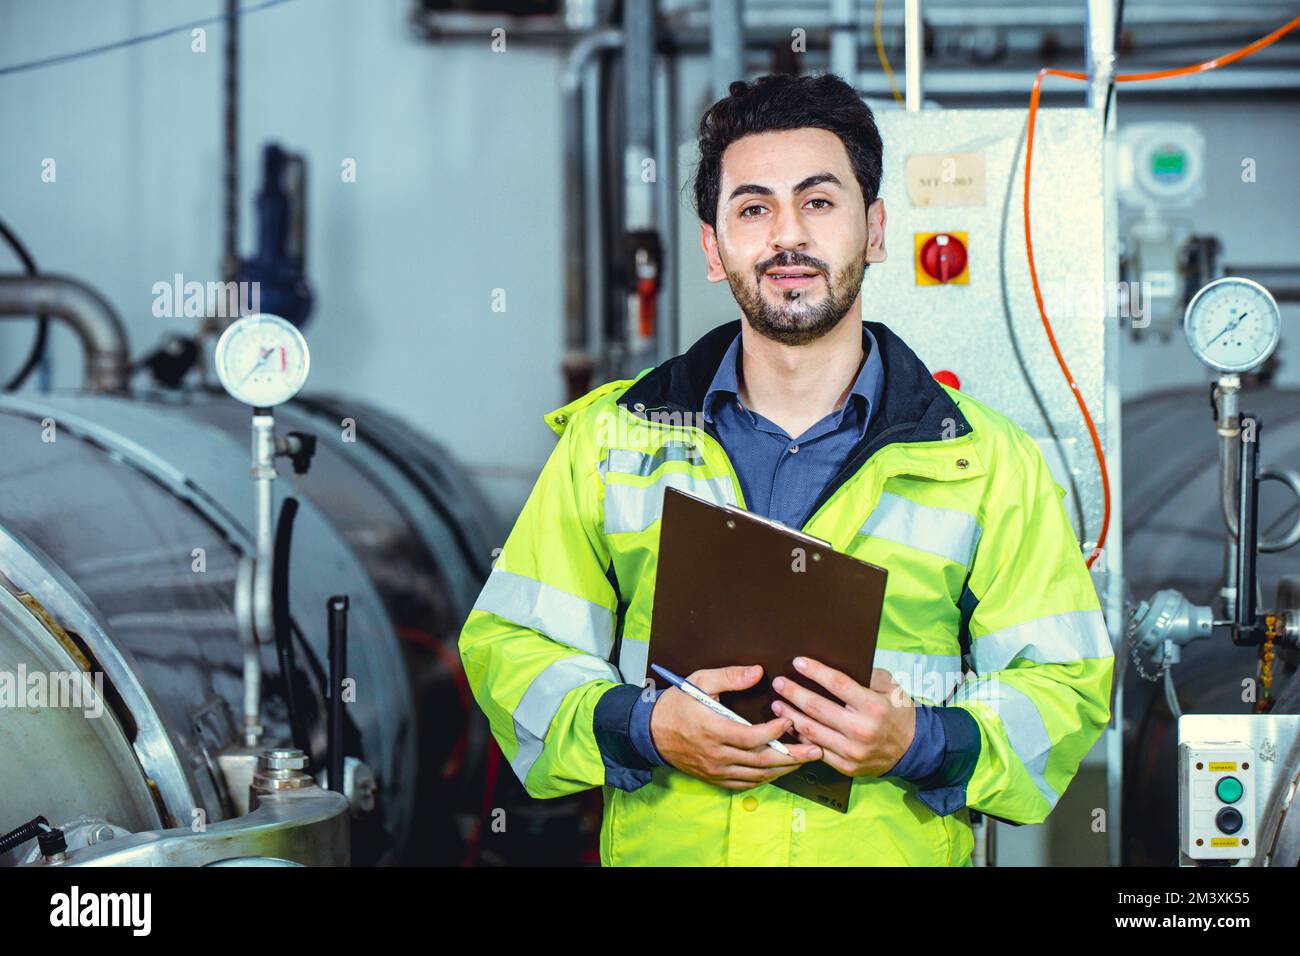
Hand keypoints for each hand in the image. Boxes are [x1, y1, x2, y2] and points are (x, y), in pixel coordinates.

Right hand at [650, 664, 822, 791]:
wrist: (650, 732)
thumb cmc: (676, 704)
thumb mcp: (699, 681)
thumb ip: (730, 676)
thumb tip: (758, 672)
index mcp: (714, 730)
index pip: (752, 737)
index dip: (775, 731)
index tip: (789, 720)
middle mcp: (717, 754)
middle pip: (761, 761)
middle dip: (792, 756)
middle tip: (816, 750)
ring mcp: (716, 769)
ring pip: (757, 775)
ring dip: (783, 769)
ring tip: (804, 760)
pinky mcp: (714, 778)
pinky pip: (745, 784)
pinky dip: (765, 779)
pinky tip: (778, 770)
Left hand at [770, 658, 916, 777]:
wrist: (912, 750)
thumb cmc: (898, 712)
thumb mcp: (891, 688)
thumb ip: (867, 675)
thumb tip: (838, 666)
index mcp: (873, 706)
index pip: (837, 684)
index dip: (815, 672)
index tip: (798, 662)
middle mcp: (861, 730)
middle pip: (817, 708)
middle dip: (794, 693)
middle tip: (779, 683)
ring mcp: (851, 751)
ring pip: (811, 731)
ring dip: (790, 715)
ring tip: (777, 704)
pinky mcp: (845, 766)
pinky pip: (815, 749)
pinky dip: (800, 736)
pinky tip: (790, 725)